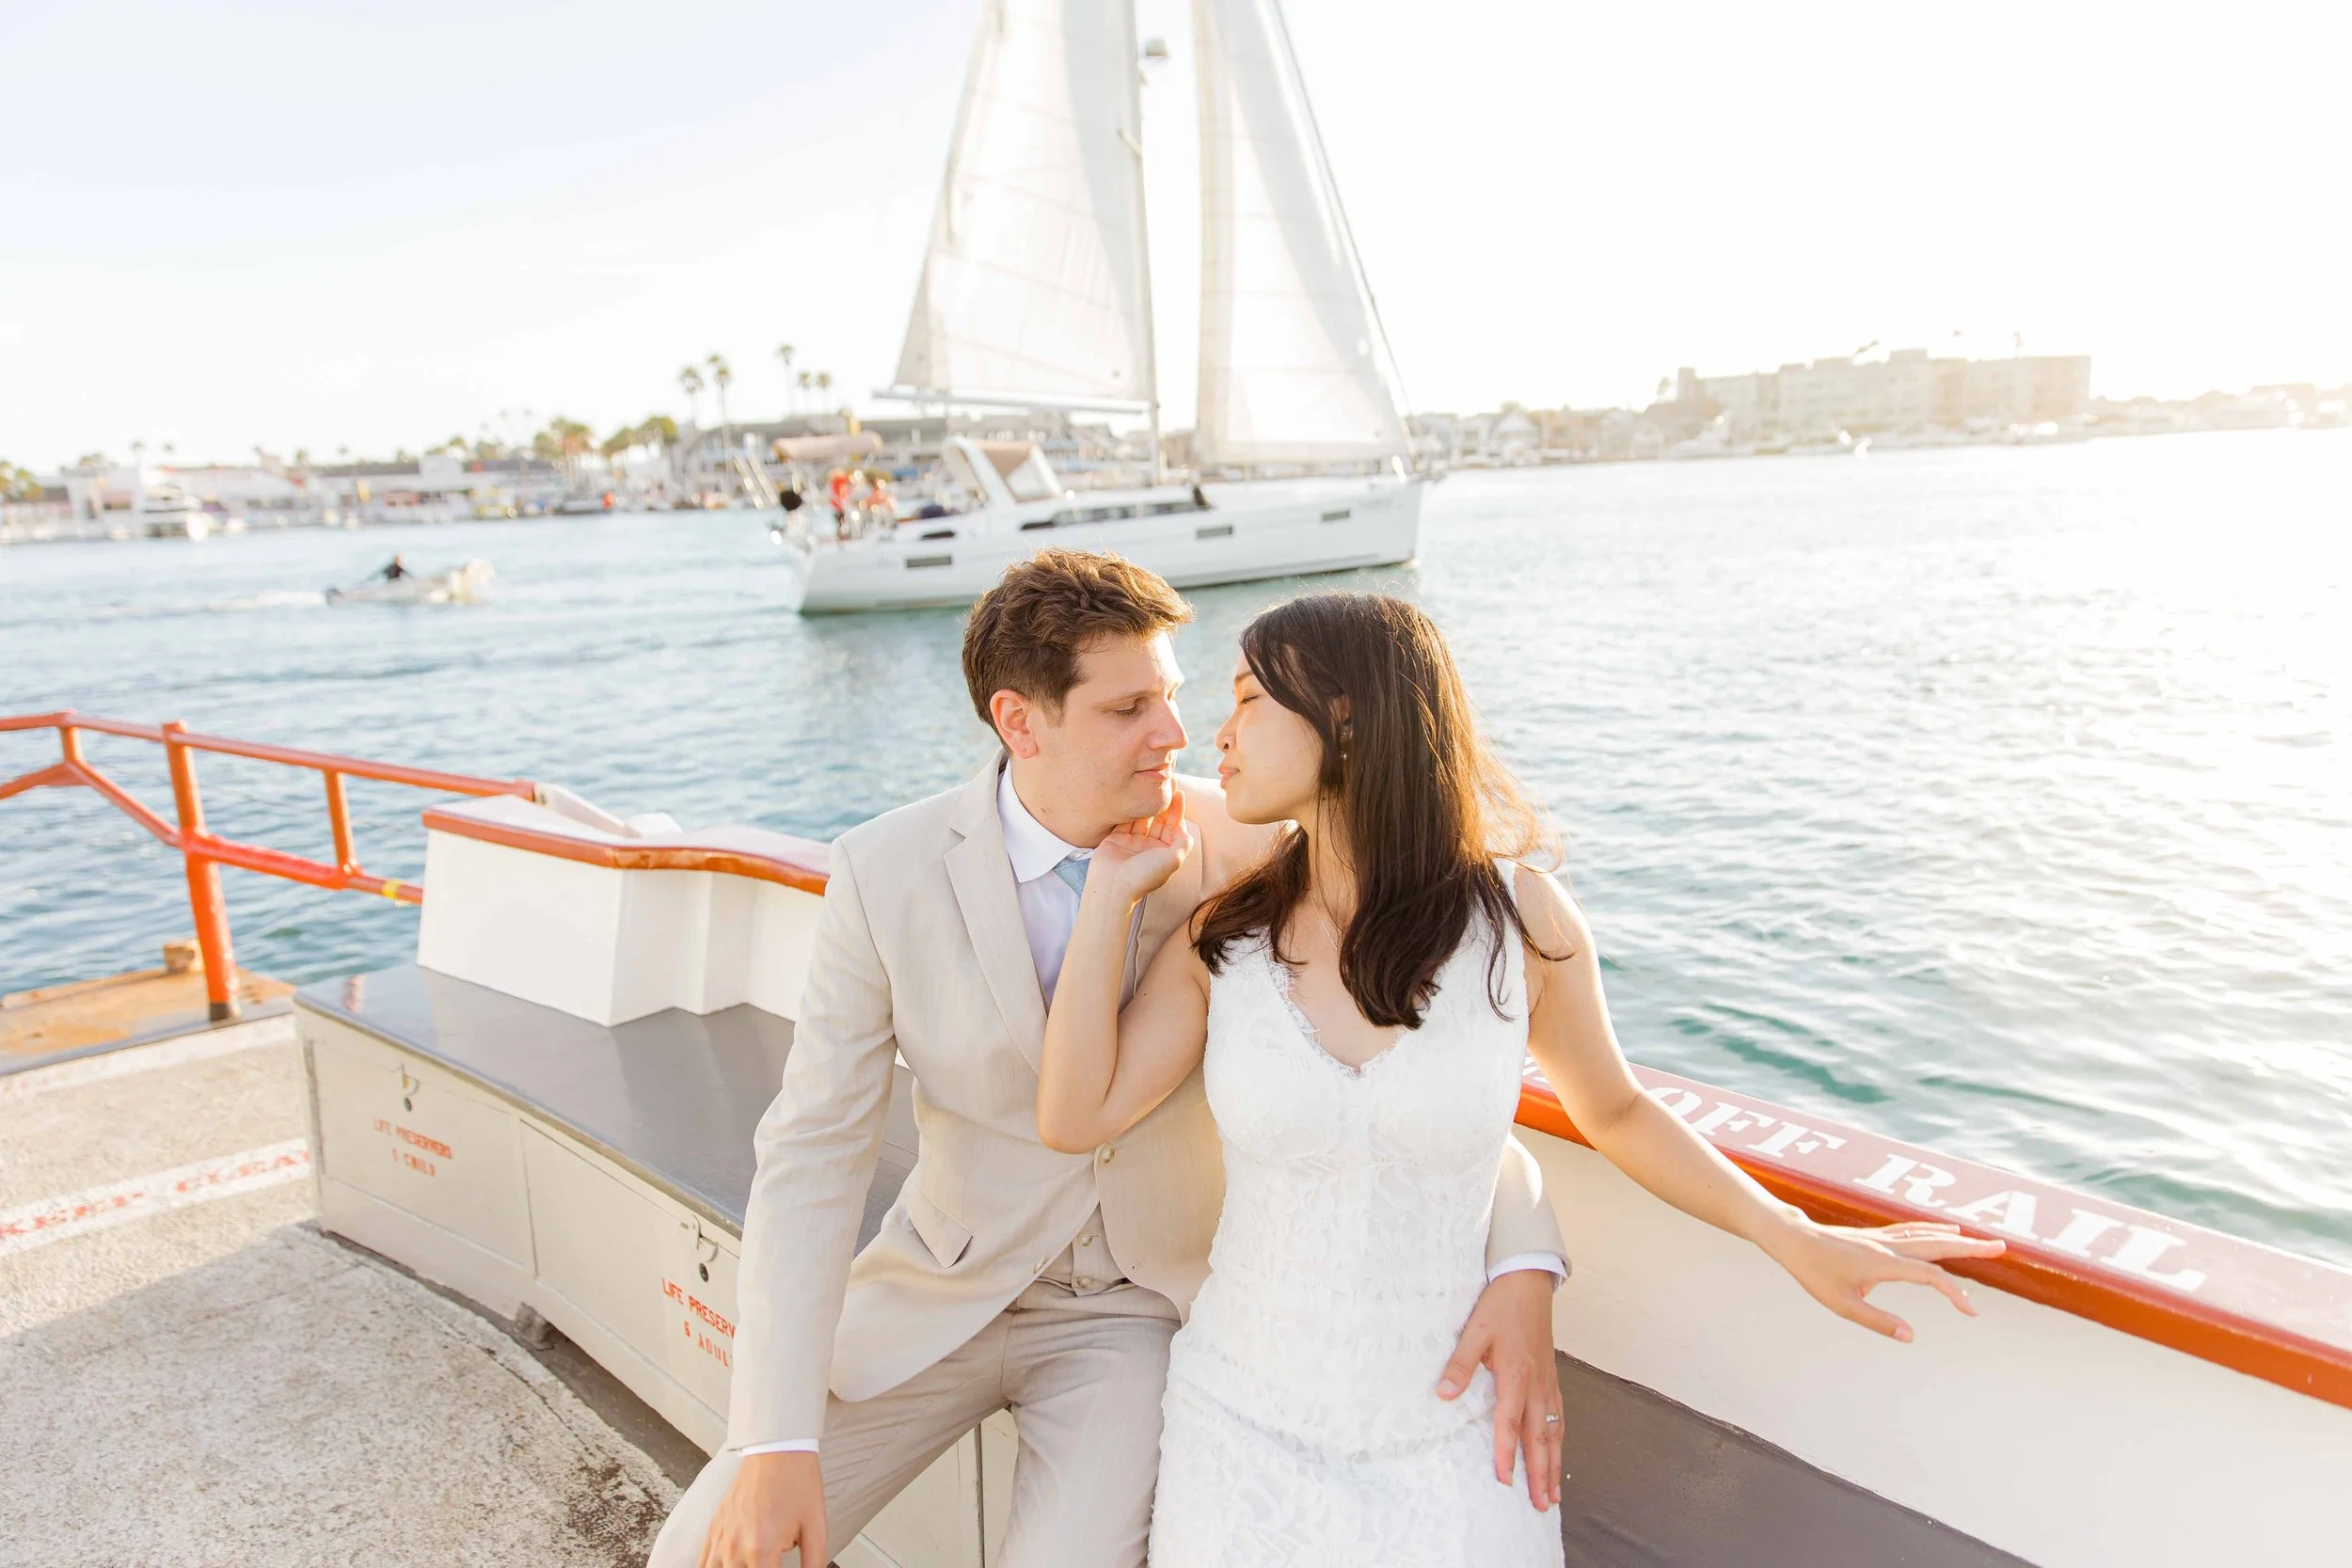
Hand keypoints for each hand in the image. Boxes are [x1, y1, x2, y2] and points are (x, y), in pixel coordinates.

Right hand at [700, 1450, 824, 1567]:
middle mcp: (733, 1548)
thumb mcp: (816, 1527)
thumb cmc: (797, 1483)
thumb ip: (814, 1562)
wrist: (778, 1450)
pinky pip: (702, 1562)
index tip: (781, 1567)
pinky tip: (727, 1564)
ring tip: (752, 1562)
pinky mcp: (714, 1528)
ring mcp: (720, 1538)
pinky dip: (713, 1566)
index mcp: (760, 1550)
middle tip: (771, 1561)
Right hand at [1086, 791, 1191, 907]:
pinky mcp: (1117, 838)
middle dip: (1164, 802)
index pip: (1174, 827)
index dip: (1178, 809)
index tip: (1179, 792)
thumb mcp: (1174, 859)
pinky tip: (1136, 796)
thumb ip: (1184, 841)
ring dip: (1148, 803)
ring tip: (1152, 785)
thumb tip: (1184, 825)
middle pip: (1160, 820)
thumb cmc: (1145, 875)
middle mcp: (1150, 847)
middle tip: (1166, 783)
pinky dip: (1131, 808)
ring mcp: (1133, 842)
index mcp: (1165, 853)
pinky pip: (1126, 820)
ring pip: (1143, 818)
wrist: (1113, 886)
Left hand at [1436, 1267, 1562, 1510]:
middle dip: (1540, 1473)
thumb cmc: (1500, 1306)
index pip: (1509, 1424)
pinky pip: (1559, 1416)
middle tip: (1540, 1505)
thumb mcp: (1475, 1331)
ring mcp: (1547, 1382)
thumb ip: (1461, 1364)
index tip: (1504, 1482)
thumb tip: (1445, 1394)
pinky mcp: (1551, 1377)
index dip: (1506, 1454)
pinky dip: (1559, 1440)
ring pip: (1553, 1431)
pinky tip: (1557, 1453)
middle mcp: (1535, 1384)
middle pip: (1539, 1438)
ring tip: (1554, 1494)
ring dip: (1554, 1464)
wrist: (1528, 1282)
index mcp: (1515, 1375)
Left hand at [1759, 1216, 2006, 1341]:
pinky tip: (1946, 1229)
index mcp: (1884, 1264)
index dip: (1955, 1293)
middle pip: (1938, 1245)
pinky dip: (1935, 1229)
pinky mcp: (1878, 1235)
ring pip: (1928, 1234)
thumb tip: (1910, 1336)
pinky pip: (1914, 1229)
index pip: (1931, 1277)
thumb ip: (1878, 1321)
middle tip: (2002, 1247)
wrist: (1794, 1239)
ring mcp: (1884, 1238)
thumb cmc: (1815, 1273)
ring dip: (1958, 1237)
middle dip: (1971, 1248)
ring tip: (1983, 1242)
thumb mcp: (1843, 1305)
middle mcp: (1889, 1247)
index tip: (1971, 1310)